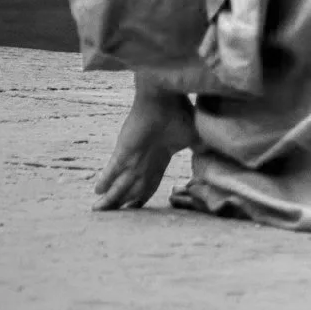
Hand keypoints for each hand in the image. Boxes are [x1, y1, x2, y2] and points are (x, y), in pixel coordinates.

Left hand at [92, 83, 196, 210]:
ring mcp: (133, 156)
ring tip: (99, 210)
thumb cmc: (180, 111)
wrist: (165, 95)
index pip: (149, 183)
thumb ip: (199, 148)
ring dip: (110, 198)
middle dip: (121, 201)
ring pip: (119, 183)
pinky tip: (97, 191)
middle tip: (110, 214)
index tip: (134, 207)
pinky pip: (112, 170)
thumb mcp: (194, 136)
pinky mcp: (124, 151)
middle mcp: (144, 160)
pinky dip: (105, 180)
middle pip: (131, 187)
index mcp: (160, 158)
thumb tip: (213, 157)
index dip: (141, 196)